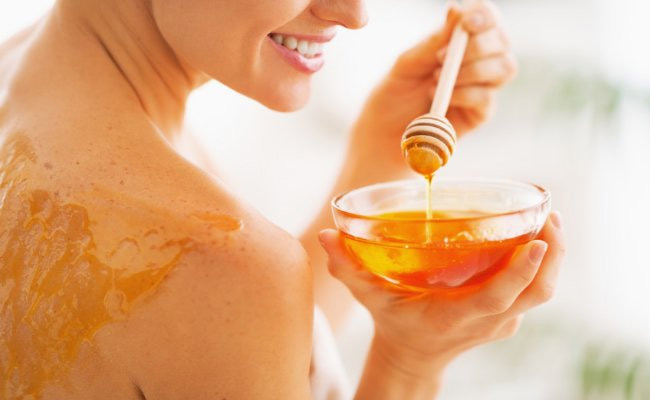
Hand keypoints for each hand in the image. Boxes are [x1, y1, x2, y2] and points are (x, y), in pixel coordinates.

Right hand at [318, 212, 564, 375]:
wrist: (414, 356)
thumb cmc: (393, 321)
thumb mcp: (369, 296)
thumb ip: (347, 268)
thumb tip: (327, 235)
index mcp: (455, 316)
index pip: (497, 297)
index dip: (521, 272)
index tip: (537, 241)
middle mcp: (486, 321)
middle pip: (536, 292)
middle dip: (553, 254)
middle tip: (550, 214)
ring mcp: (501, 321)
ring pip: (542, 292)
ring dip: (554, 256)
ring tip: (550, 217)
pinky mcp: (507, 315)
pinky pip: (533, 290)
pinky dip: (541, 263)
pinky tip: (536, 234)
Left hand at [347, 0, 516, 184]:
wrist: (383, 134)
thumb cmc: (394, 95)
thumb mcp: (408, 64)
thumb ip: (433, 41)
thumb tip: (457, 10)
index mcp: (460, 41)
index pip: (487, 18)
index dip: (484, 15)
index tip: (466, 22)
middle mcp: (478, 61)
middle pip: (502, 41)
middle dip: (477, 46)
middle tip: (441, 57)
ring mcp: (482, 87)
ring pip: (504, 68)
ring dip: (472, 70)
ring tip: (436, 79)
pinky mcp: (481, 113)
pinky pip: (487, 97)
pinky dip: (464, 93)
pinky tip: (440, 97)